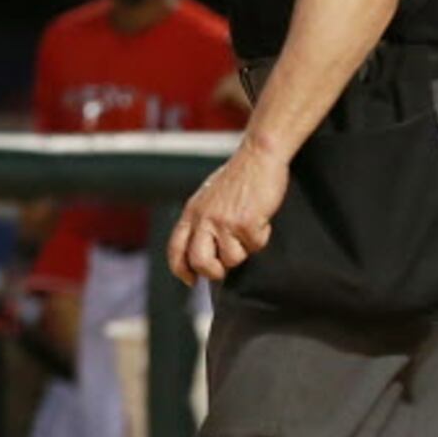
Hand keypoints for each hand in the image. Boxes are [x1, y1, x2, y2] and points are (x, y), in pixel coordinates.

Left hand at [167, 138, 289, 286]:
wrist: (257, 156)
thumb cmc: (237, 178)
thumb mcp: (207, 199)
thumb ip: (201, 222)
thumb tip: (201, 252)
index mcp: (191, 213)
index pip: (175, 248)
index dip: (180, 269)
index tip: (190, 280)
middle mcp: (204, 219)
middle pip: (199, 261)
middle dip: (212, 272)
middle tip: (223, 269)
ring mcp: (225, 222)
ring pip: (232, 258)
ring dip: (244, 250)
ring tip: (248, 230)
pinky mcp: (247, 223)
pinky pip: (256, 245)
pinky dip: (262, 236)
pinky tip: (261, 218)